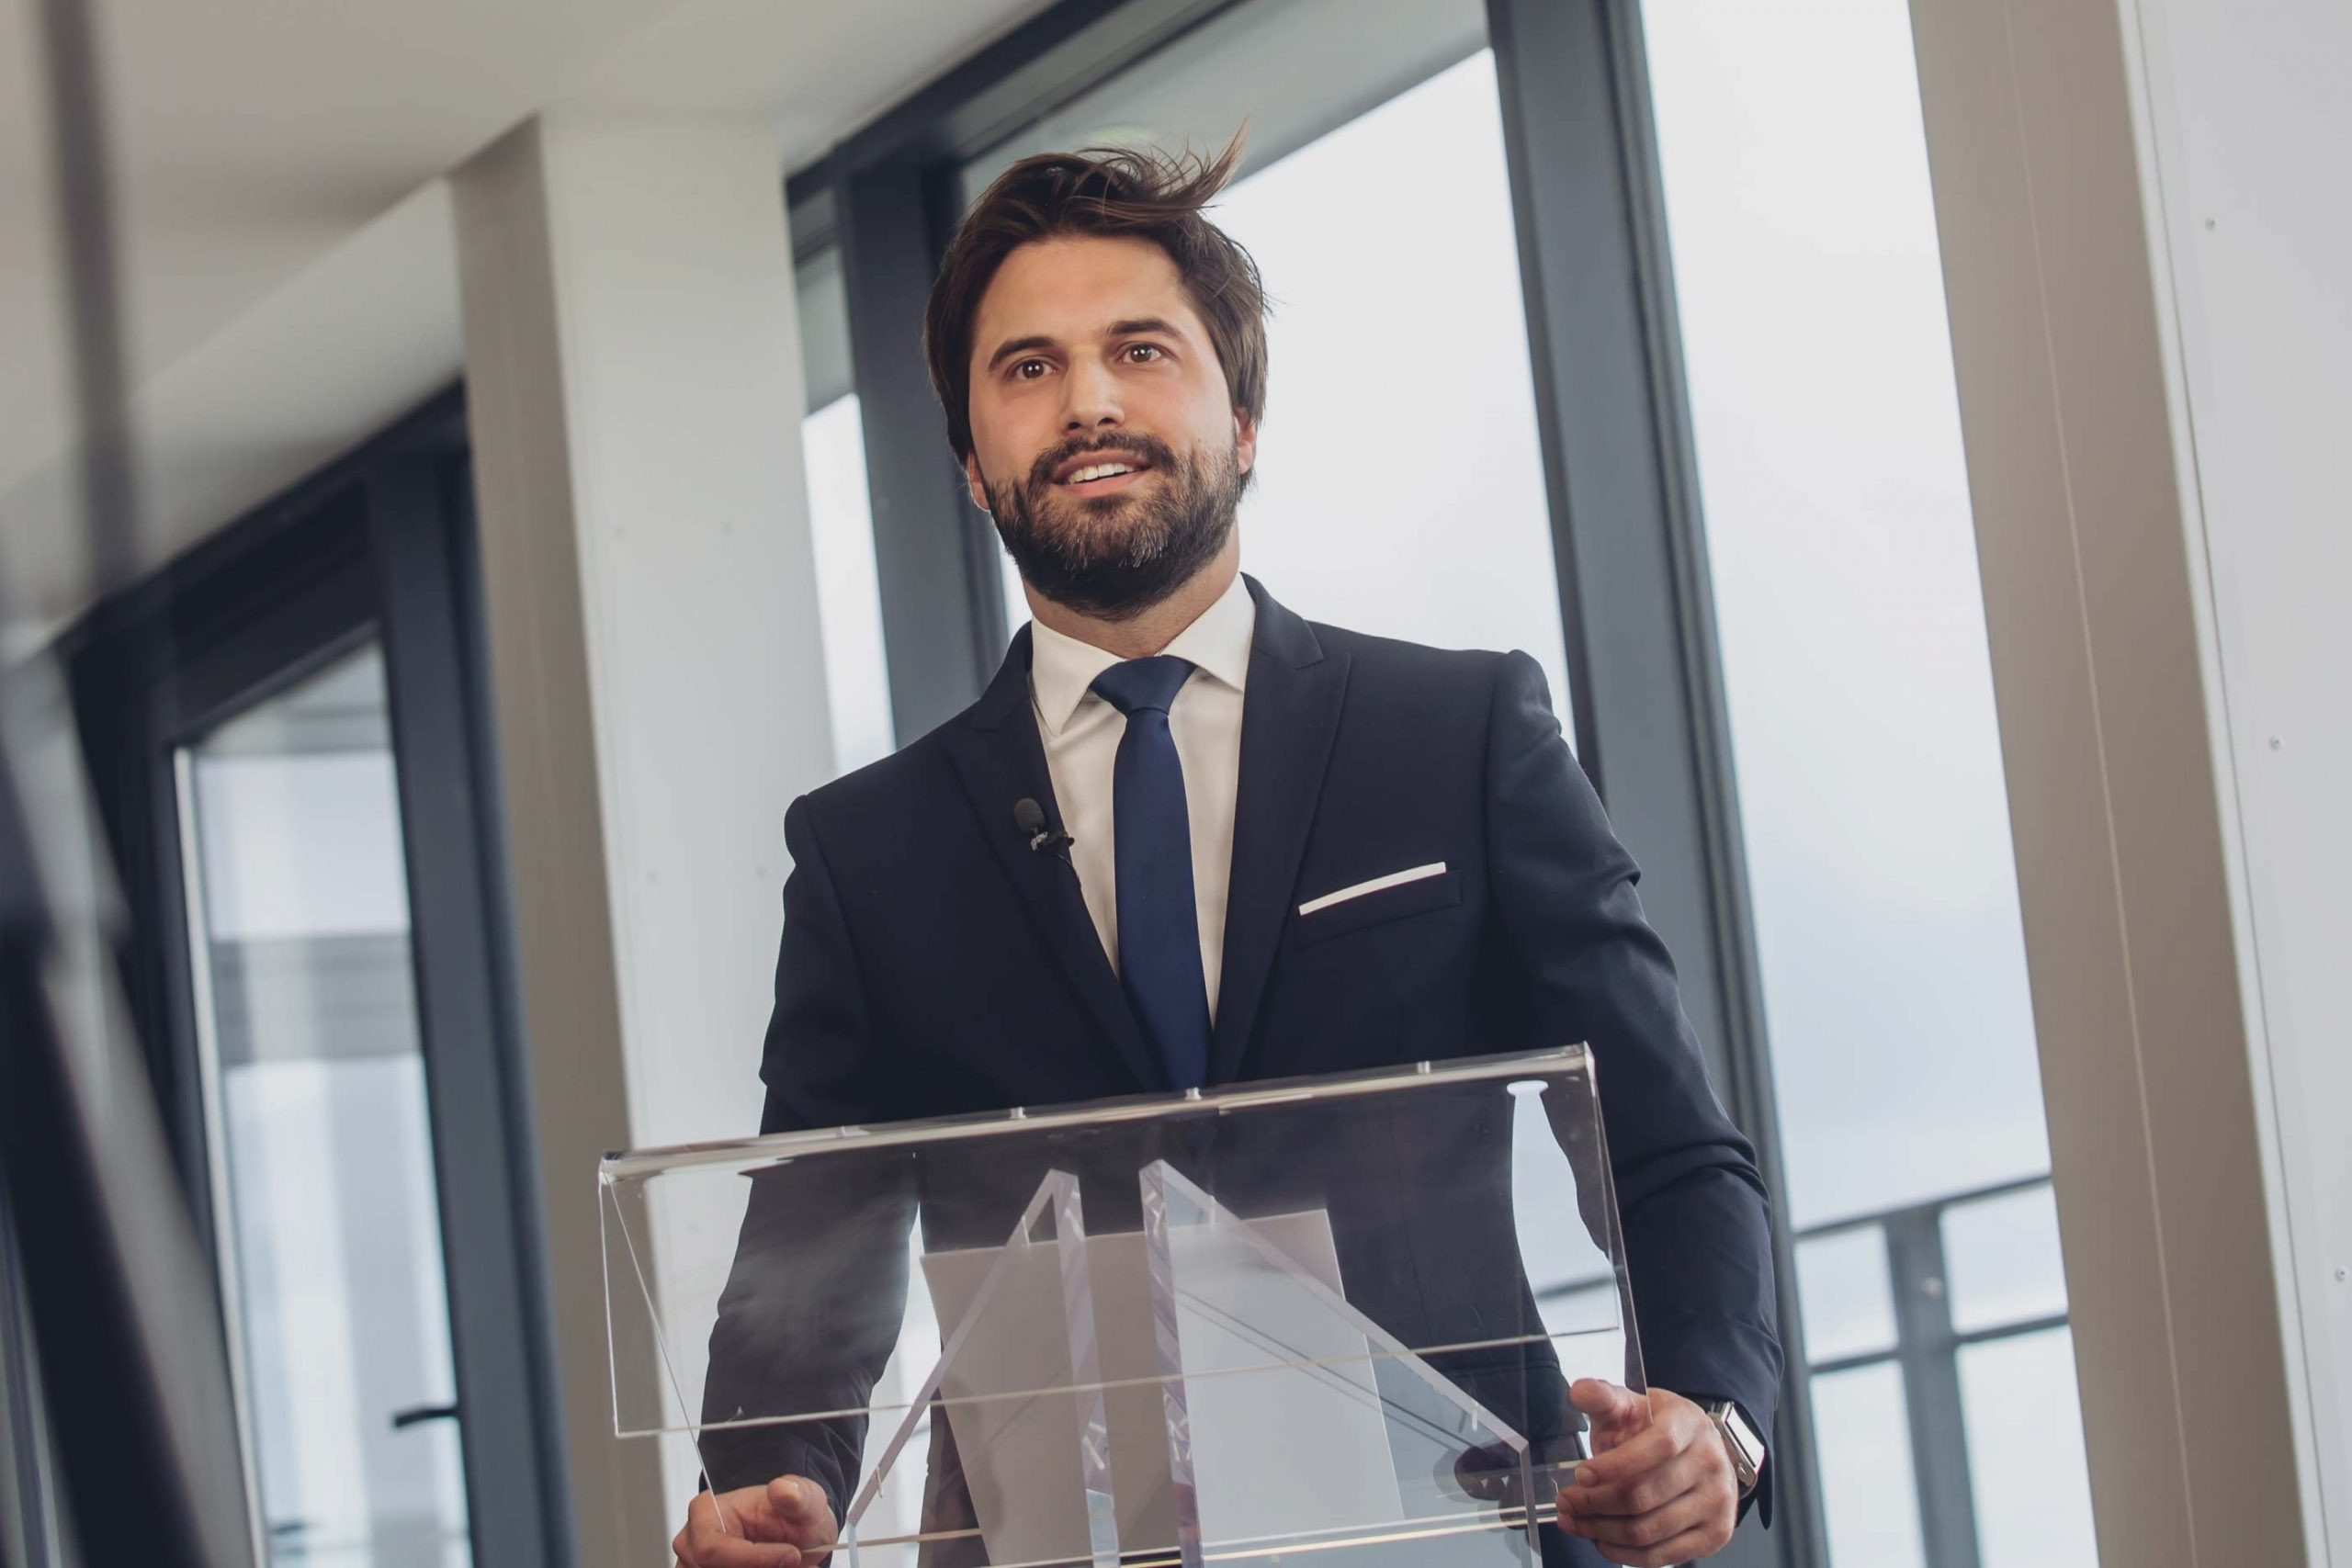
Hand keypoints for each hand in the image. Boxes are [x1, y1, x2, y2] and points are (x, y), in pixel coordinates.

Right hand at [672, 1474, 836, 1567]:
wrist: (799, 1535)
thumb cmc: (793, 1513)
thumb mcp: (806, 1499)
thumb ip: (797, 1496)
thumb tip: (781, 1489)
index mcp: (705, 1512)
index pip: (712, 1549)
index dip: (753, 1559)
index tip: (792, 1556)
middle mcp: (693, 1543)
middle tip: (794, 1562)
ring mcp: (695, 1567)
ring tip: (790, 1564)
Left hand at [1555, 1381, 1737, 1565]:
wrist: (1701, 1453)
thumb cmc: (1659, 1429)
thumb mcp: (1632, 1405)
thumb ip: (1604, 1397)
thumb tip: (1580, 1391)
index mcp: (1690, 1425)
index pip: (1656, 1447)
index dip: (1614, 1465)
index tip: (1580, 1474)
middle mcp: (1710, 1464)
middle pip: (1643, 1496)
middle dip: (1594, 1503)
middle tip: (1566, 1502)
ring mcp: (1717, 1503)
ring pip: (1647, 1530)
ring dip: (1601, 1531)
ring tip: (1575, 1521)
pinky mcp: (1714, 1534)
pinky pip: (1660, 1556)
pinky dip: (1622, 1553)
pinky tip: (1600, 1540)